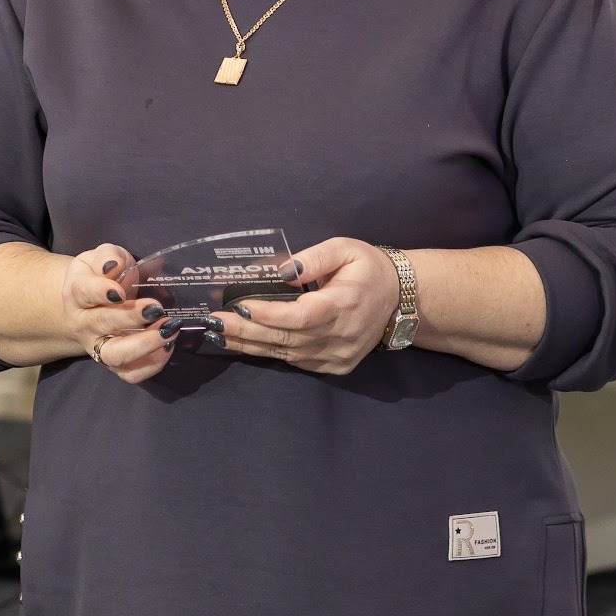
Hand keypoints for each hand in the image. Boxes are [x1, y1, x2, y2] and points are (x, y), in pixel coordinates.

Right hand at [64, 243, 174, 383]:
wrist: (92, 300)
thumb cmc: (102, 275)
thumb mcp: (102, 257)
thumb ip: (108, 257)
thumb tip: (113, 266)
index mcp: (76, 293)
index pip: (84, 292)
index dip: (101, 292)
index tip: (120, 292)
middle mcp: (83, 324)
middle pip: (102, 325)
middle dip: (131, 317)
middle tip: (156, 308)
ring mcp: (98, 346)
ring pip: (115, 355)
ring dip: (145, 345)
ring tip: (169, 329)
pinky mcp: (116, 363)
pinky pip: (131, 373)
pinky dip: (152, 364)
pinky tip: (168, 345)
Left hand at [205, 237, 400, 374]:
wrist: (401, 299)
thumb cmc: (369, 268)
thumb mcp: (345, 249)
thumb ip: (314, 258)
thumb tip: (282, 270)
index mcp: (344, 304)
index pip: (300, 315)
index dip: (268, 315)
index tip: (239, 306)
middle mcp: (341, 336)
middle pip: (287, 338)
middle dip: (246, 331)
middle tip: (215, 322)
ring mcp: (338, 356)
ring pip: (287, 354)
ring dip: (251, 345)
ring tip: (220, 333)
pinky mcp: (335, 366)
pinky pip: (296, 361)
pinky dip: (269, 352)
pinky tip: (245, 344)